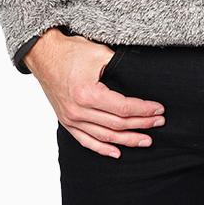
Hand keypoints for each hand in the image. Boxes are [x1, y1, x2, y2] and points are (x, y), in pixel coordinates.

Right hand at [24, 29, 165, 157]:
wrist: (44, 54)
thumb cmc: (71, 51)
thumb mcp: (99, 53)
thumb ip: (120, 66)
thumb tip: (142, 76)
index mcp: (87, 93)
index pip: (123, 108)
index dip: (144, 110)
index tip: (158, 109)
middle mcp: (78, 110)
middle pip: (117, 124)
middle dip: (141, 124)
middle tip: (159, 123)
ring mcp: (71, 119)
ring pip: (104, 136)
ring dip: (127, 140)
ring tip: (145, 140)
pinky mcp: (66, 121)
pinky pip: (86, 141)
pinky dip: (102, 149)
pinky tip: (117, 153)